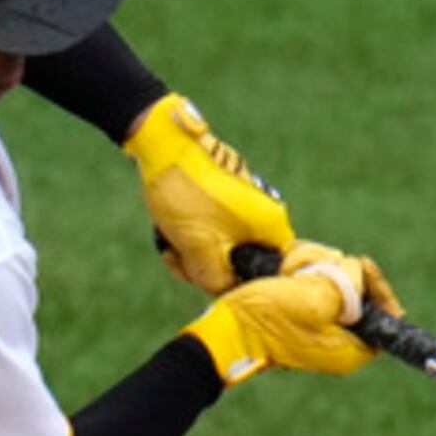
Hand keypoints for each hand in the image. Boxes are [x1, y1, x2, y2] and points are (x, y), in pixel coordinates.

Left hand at [123, 93, 290, 293]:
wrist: (163, 143)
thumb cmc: (187, 193)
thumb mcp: (199, 248)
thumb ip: (217, 279)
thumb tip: (226, 293)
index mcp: (271, 224)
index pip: (266, 272)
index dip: (237, 283)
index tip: (208, 280)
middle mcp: (265, 213)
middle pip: (239, 262)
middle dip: (204, 267)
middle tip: (179, 256)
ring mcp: (244, 203)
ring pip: (219, 247)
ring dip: (191, 253)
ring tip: (168, 241)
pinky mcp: (224, 196)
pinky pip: (210, 229)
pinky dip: (189, 235)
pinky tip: (168, 230)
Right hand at [181, 239, 400, 383]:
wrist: (223, 331)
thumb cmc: (266, 319)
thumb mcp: (315, 296)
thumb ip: (349, 285)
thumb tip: (358, 272)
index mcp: (352, 348)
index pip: (387, 315)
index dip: (378, 286)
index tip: (360, 265)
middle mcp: (340, 342)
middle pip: (358, 292)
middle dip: (335, 271)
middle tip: (310, 270)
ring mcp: (319, 328)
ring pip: (332, 282)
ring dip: (311, 267)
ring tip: (286, 273)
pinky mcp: (300, 316)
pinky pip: (312, 285)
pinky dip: (299, 272)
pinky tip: (281, 273)